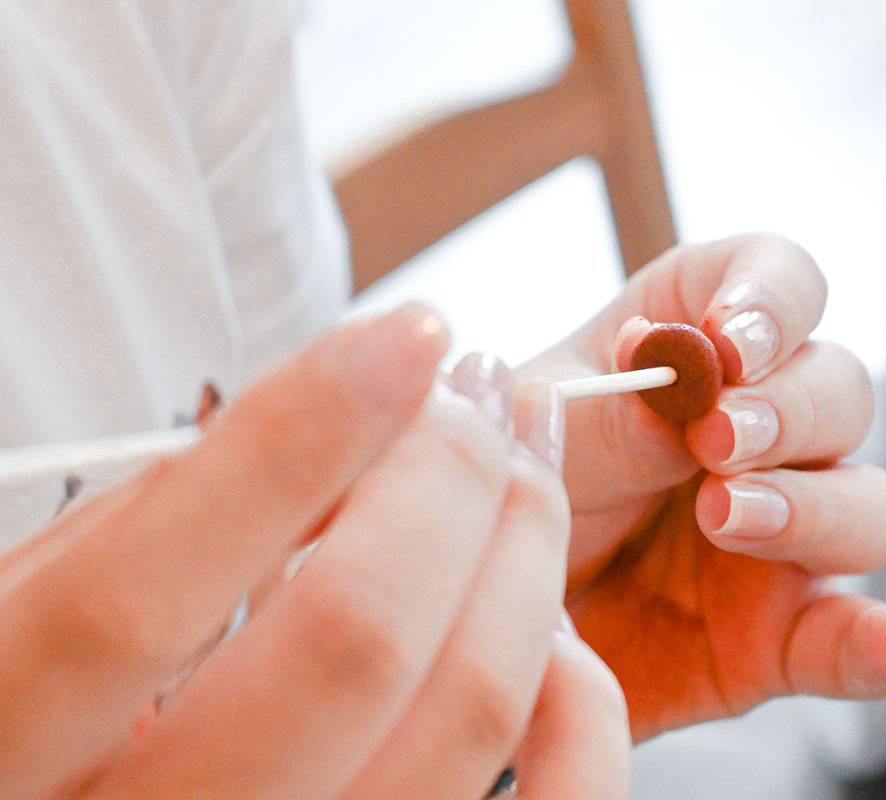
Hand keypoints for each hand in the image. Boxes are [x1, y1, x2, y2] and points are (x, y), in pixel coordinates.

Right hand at [0, 307, 627, 798]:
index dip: (293, 447)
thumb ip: (163, 519)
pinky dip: (579, 705)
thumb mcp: (33, 603)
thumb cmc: (49, 706)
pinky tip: (555, 623)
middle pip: (346, 644)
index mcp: (9, 750)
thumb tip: (342, 407)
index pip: (138, 599)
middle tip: (471, 398)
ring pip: (464, 716)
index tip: (405, 338)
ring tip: (521, 472)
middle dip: (446, 480)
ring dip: (524, 557)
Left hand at [519, 234, 885, 740]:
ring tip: (726, 519)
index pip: (777, 282)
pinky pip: (854, 639)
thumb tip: (692, 376)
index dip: (772, 299)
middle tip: (714, 440)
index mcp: (692, 348)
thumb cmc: (493, 501)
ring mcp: (780, 536)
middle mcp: (755, 433)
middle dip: (786, 408)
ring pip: (868, 503)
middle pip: (838, 388)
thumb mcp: (528, 442)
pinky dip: (883, 644)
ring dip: (814, 506)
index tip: (730, 343)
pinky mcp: (781, 636)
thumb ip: (609, 414)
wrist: (461, 631)